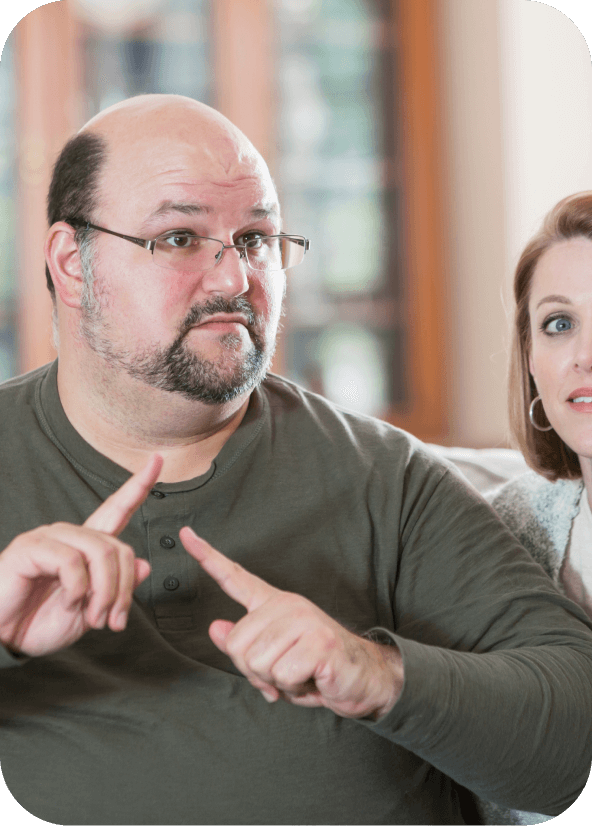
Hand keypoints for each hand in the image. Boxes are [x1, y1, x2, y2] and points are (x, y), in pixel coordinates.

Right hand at [0, 454, 162, 657]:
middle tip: (113, 622)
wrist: (5, 639)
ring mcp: (49, 537)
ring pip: (100, 552)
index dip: (138, 485)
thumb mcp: (91, 611)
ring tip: (95, 618)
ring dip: (105, 592)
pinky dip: (78, 589)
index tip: (158, 459)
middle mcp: (70, 534)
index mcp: (86, 545)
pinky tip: (69, 603)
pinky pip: (71, 561)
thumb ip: (118, 589)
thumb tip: (147, 565)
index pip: (117, 508)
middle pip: (118, 547)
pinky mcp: (30, 548)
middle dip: (124, 589)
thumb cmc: (41, 622)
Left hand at [180, 527, 403, 720]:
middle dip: (255, 672)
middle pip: (236, 645)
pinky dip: (295, 688)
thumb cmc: (315, 670)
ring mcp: (304, 620)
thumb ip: (244, 645)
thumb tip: (215, 628)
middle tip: (284, 672)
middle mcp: (286, 605)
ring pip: (257, 663)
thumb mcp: (273, 660)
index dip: (206, 556)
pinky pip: (282, 676)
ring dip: (277, 681)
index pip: (234, 577)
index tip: (185, 533)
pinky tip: (314, 677)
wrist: (362, 679)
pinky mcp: (319, 641)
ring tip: (301, 673)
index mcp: (273, 604)